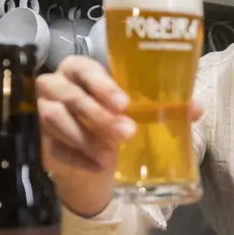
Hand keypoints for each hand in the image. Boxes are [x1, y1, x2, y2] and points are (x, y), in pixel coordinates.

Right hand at [37, 55, 201, 216]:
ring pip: (56, 119)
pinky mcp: (39, 141)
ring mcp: (42, 112)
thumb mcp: (137, 111)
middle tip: (126, 132)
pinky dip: (78, 158)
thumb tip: (195, 109)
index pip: (85, 68)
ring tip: (111, 153)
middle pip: (71, 95)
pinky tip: (99, 166)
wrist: (93, 159)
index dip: (102, 84)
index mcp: (81, 71)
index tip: (124, 103)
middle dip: (99, 114)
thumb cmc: (116, 121)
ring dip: (87, 137)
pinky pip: (55, 148)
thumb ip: (163, 106)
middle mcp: (56, 86)